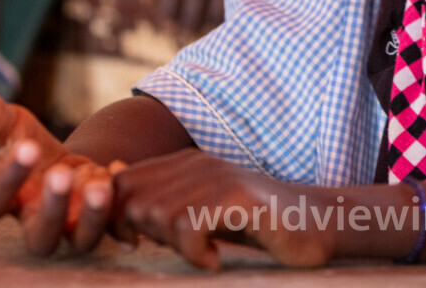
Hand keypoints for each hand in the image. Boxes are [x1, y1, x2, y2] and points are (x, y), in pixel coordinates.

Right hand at [0, 82, 121, 255]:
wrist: (67, 162)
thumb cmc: (29, 144)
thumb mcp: (12, 125)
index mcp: (6, 203)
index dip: (9, 179)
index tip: (28, 146)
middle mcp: (37, 224)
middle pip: (39, 237)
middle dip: (51, 208)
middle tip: (60, 174)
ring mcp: (72, 229)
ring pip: (80, 240)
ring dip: (92, 214)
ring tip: (99, 182)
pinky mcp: (104, 224)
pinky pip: (115, 226)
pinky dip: (119, 201)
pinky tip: (117, 169)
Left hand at [111, 150, 333, 269]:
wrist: (312, 225)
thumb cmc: (252, 226)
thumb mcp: (200, 215)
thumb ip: (161, 209)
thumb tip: (113, 212)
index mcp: (183, 163)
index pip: (122, 183)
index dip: (116, 218)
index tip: (135, 244)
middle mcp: (197, 163)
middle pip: (135, 201)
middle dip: (144, 235)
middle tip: (178, 249)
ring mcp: (219, 177)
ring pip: (159, 214)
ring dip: (173, 245)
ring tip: (201, 253)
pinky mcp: (238, 196)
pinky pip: (190, 226)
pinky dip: (195, 253)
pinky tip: (214, 261)